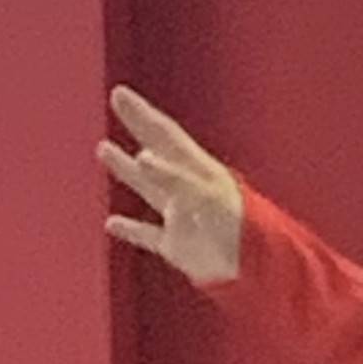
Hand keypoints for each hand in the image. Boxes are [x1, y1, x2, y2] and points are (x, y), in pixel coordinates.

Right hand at [101, 89, 243, 286]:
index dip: (142, 114)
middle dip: (137, 125)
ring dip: (127, 169)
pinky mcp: (178, 246)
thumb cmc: (240, 230)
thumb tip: (142, 157)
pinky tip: (111, 223)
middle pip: (157, 150)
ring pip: (149, 188)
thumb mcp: (208, 198)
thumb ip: (176, 178)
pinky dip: (130, 228)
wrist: (258, 271)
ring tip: (104, 148)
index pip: (166, 135)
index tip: (120, 93)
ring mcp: (183, 217)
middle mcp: (189, 189)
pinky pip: (148, 234)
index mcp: (200, 172)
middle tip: (117, 100)